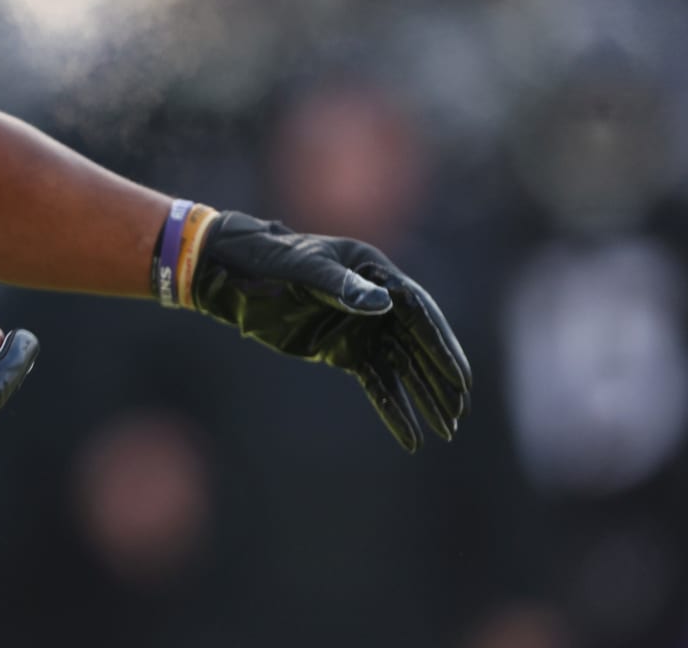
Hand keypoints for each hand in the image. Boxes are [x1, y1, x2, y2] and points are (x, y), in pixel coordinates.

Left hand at [189, 211, 472, 452]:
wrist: (233, 273)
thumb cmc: (267, 258)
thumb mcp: (300, 268)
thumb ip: (338, 284)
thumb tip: (382, 303)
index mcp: (375, 272)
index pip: (418, 312)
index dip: (440, 345)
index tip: (459, 377)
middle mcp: (376, 301)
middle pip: (418, 344)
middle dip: (440, 378)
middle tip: (461, 411)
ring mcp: (361, 328)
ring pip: (403, 367)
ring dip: (424, 397)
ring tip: (448, 430)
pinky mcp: (343, 350)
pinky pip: (375, 382)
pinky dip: (392, 408)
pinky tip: (411, 437)